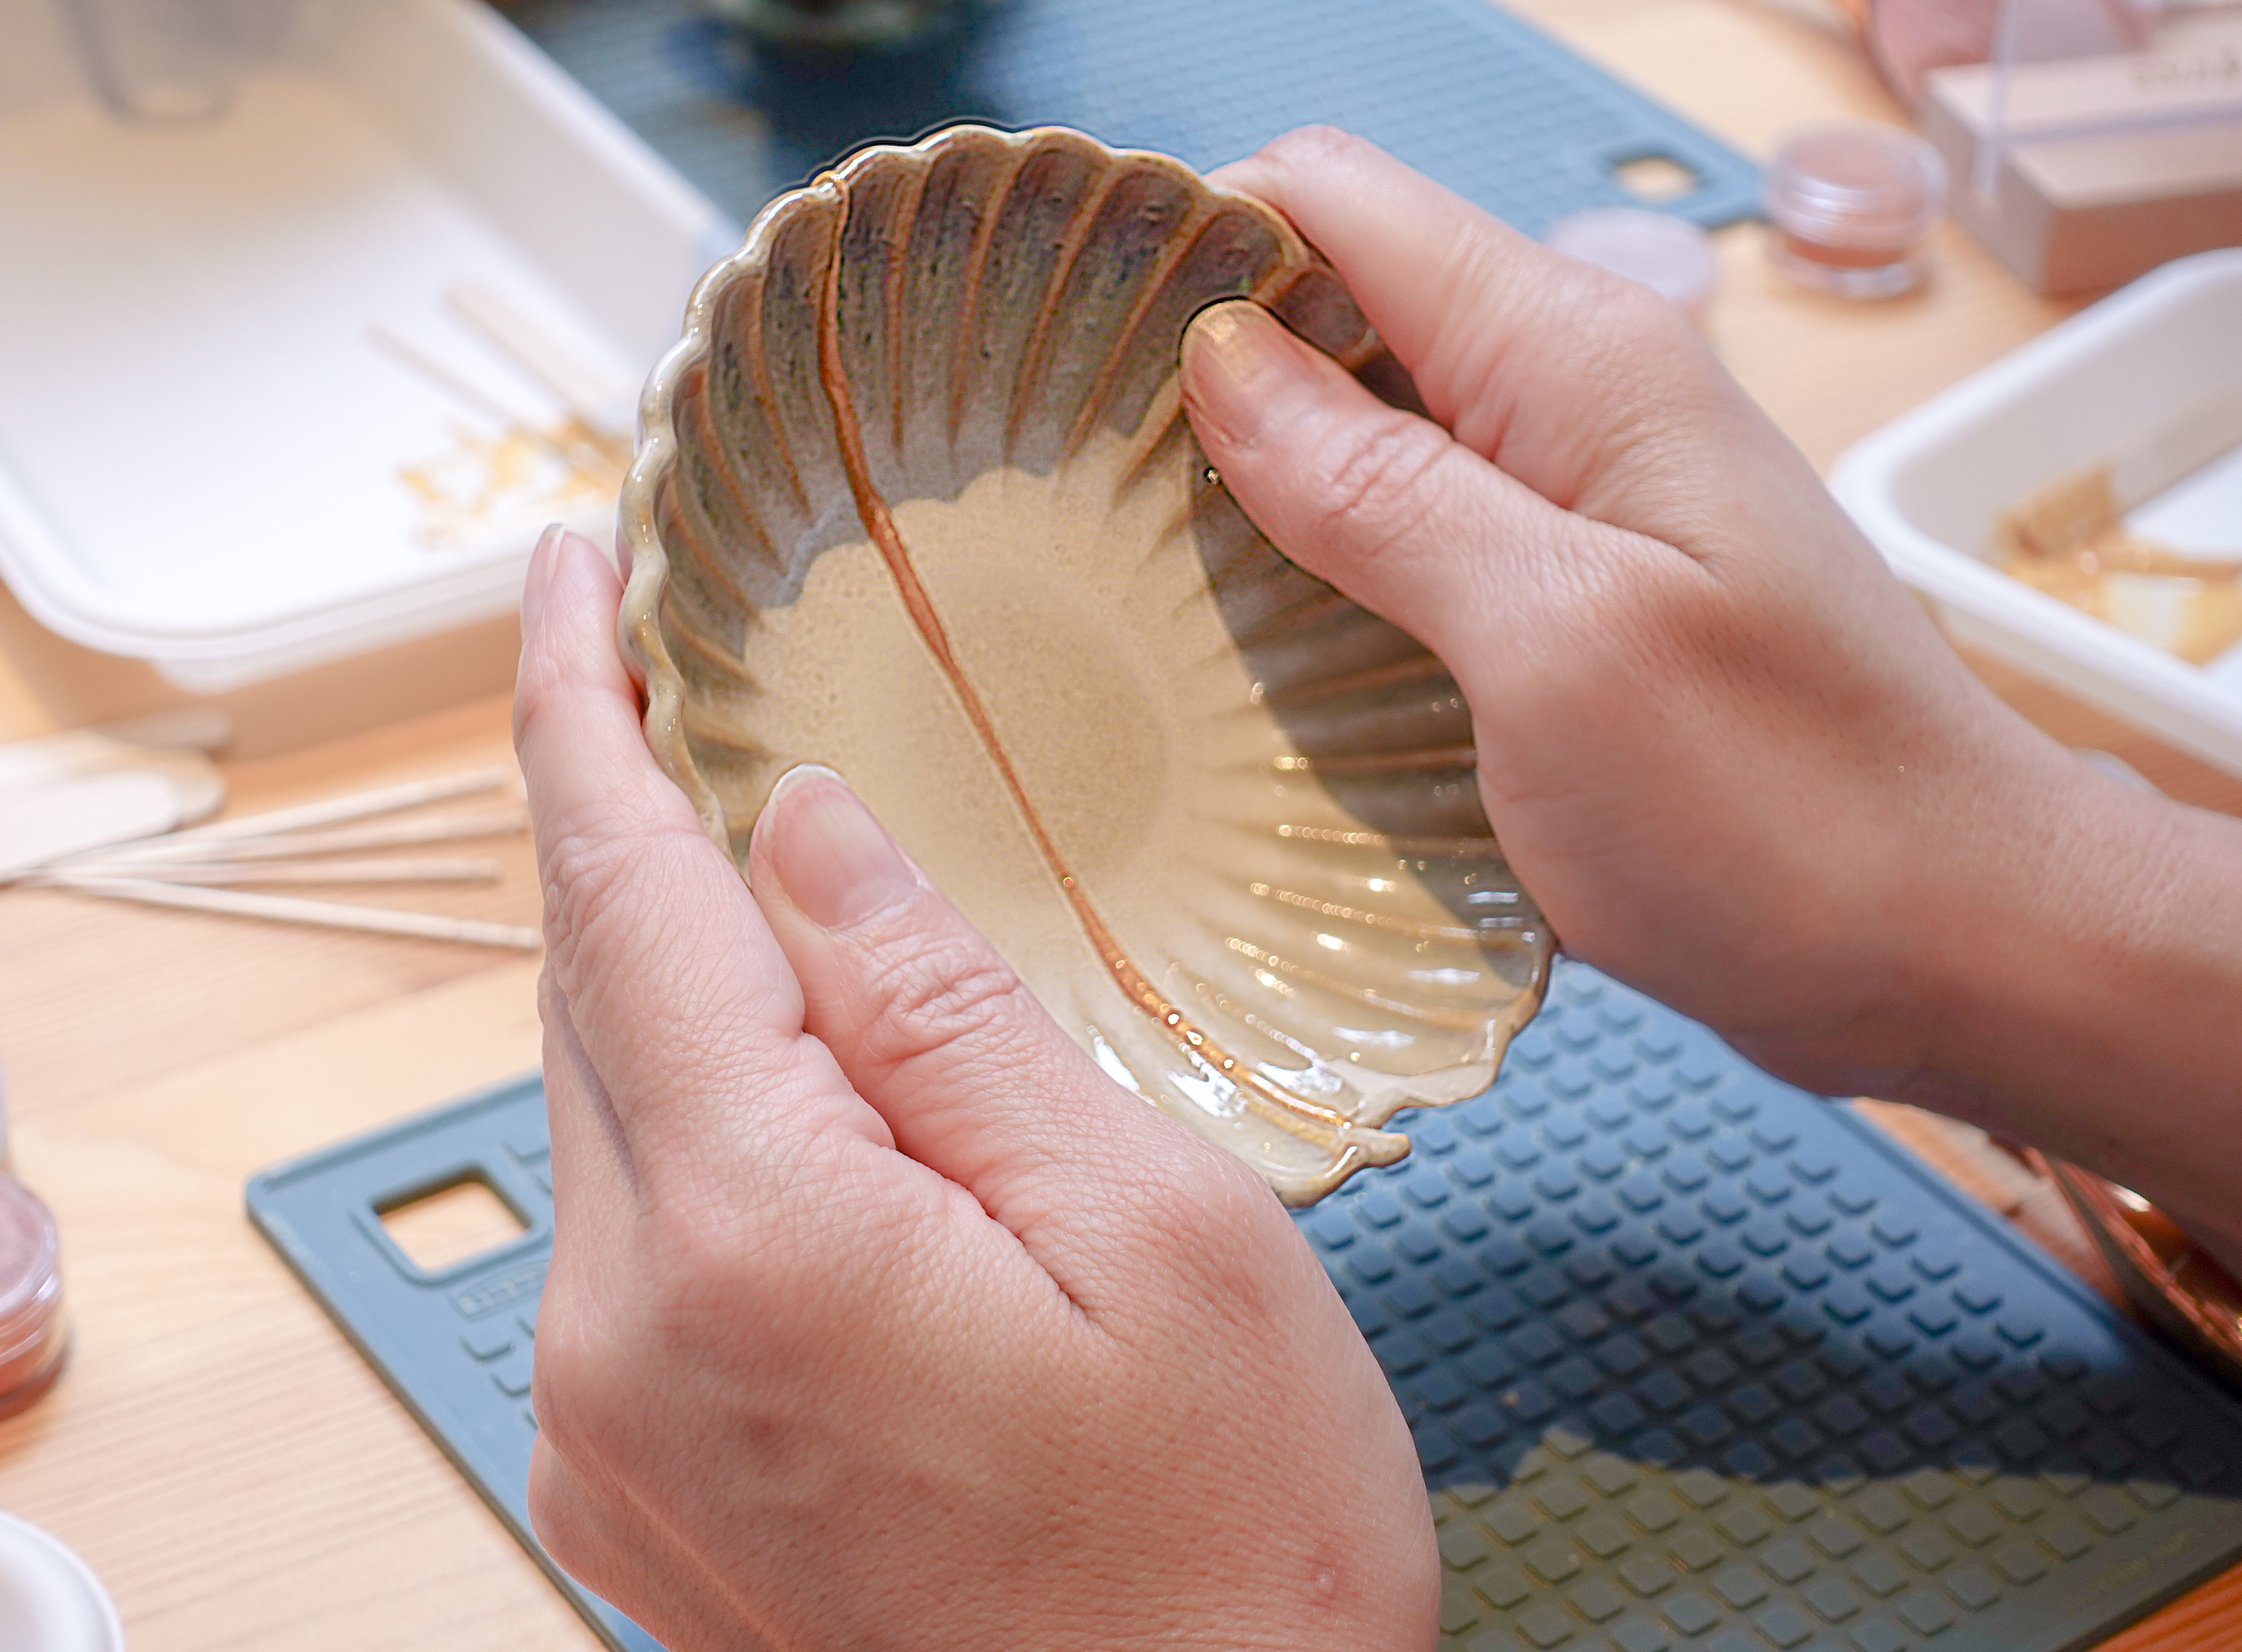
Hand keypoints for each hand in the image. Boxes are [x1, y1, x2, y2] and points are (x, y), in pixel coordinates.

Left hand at [513, 527, 1436, 1650]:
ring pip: (604, 1112)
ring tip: (775, 896)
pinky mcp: (628, 1489)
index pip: (621, 896)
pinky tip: (793, 1100)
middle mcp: (625, 1338)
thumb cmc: (1230, 1553)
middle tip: (684, 688)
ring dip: (671, 980)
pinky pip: (626, 1235)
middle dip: (632, 828)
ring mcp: (607, 1430)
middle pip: (590, 996)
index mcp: (757, 1241)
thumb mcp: (1155, 1229)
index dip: (575, 709)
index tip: (565, 574)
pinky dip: (687, 1121)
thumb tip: (808, 837)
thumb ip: (948, 1014)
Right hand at [1180, 128, 2241, 1260]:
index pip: (1337, 203)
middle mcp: (1570, 402)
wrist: (1955, 944)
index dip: (1198, 244)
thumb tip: (1225, 357)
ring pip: (1362, 431)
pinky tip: (1248, 648)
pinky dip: (1317, 573)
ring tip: (1128, 579)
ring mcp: (1571, 503)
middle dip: (1198, 377)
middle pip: (1338, 311)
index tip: (1070, 350)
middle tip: (1070, 496)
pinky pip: (1408, 540)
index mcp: (1573, 362)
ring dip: (1246, 489)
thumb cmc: (1781, 809)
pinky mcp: (1564, 600)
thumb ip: (1385, 490)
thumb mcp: (1554, 645)